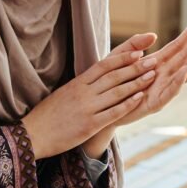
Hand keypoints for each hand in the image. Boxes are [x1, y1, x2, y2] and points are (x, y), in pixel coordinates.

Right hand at [22, 36, 158, 159]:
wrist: (32, 135)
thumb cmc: (46, 116)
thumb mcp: (62, 95)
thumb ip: (79, 87)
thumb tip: (94, 80)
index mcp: (76, 84)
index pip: (103, 66)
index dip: (122, 58)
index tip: (138, 52)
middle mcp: (83, 93)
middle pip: (114, 76)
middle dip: (135, 67)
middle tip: (154, 60)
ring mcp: (87, 108)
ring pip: (117, 92)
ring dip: (137, 83)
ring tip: (152, 75)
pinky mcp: (89, 124)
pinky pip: (113, 112)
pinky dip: (128, 104)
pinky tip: (140, 98)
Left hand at [82, 21, 186, 155]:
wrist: (101, 109)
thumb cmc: (110, 83)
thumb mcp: (118, 59)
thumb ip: (133, 45)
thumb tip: (154, 35)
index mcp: (156, 64)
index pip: (177, 47)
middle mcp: (162, 76)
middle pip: (184, 58)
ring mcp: (161, 90)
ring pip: (182, 74)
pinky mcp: (155, 103)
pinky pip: (170, 92)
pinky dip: (179, 81)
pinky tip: (185, 69)